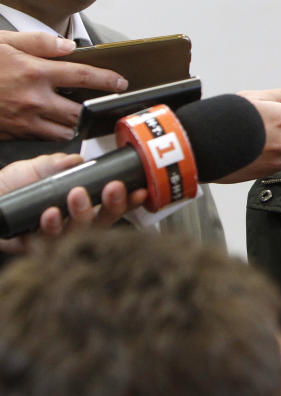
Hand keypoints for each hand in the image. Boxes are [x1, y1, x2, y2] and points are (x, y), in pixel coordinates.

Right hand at [0, 31, 126, 140]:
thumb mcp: (3, 42)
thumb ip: (38, 42)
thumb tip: (68, 46)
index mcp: (34, 72)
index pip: (83, 76)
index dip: (106, 80)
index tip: (120, 83)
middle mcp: (33, 99)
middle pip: (80, 111)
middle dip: (95, 109)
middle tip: (103, 105)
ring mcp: (23, 120)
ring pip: (64, 132)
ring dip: (75, 125)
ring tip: (79, 117)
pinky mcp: (13, 135)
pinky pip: (43, 140)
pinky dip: (53, 134)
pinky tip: (54, 125)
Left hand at [0, 153, 147, 252]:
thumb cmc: (7, 187)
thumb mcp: (36, 168)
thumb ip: (57, 164)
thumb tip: (77, 161)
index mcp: (79, 205)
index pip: (111, 206)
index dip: (128, 201)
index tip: (138, 191)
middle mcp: (71, 224)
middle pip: (104, 222)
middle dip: (113, 206)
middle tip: (112, 189)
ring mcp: (55, 238)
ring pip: (80, 234)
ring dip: (83, 214)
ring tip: (76, 195)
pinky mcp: (34, 248)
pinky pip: (49, 244)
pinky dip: (51, 227)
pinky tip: (50, 214)